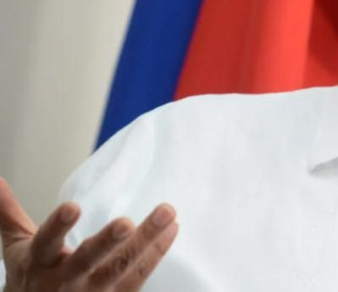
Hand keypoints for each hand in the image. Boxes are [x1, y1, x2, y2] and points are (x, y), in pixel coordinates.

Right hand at [0, 177, 177, 290]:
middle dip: (109, 241)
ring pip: (122, 267)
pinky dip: (156, 253)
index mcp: (40, 262)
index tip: (73, 207)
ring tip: (167, 214)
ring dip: (147, 241)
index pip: (46, 242)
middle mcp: (66, 281)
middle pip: (89, 259)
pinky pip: (139, 277)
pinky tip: (172, 230)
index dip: (58, 226)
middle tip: (127, 222)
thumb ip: (10, 213)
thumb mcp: (17, 247)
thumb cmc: (32, 278)